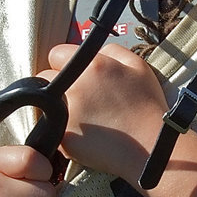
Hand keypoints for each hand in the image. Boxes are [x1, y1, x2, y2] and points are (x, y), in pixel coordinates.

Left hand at [41, 44, 166, 183]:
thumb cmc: (148, 106)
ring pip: (46, 105)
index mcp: (91, 65)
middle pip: (44, 79)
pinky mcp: (63, 137)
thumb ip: (111, 50)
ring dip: (56, 108)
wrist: (152, 146)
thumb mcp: (138, 65)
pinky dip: (63, 130)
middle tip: (78, 97)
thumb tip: (94, 52)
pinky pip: (52, 129)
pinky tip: (84, 134)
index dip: (65, 64)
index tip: (75, 75)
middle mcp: (73, 86)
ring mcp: (65, 113)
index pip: (56, 54)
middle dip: (57, 85)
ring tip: (82, 117)